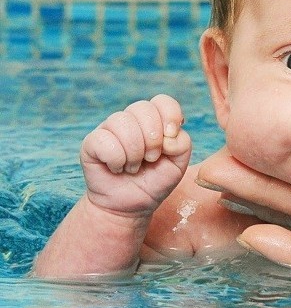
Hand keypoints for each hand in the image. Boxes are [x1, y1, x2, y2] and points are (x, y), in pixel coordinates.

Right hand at [81, 94, 191, 215]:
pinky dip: (116, 159)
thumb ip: (182, 144)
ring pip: (122, 122)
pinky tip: (117, 168)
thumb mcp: (178, 165)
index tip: (170, 138)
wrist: (130, 206)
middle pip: (143, 108)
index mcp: (154, 120)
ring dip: (134, 152)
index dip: (170, 115)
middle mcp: (131, 119)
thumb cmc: (155, 181)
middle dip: (153, 139)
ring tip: (134, 167)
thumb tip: (168, 135)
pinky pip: (104, 140)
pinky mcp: (91, 142)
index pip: (163, 101)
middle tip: (151, 159)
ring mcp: (109, 128)